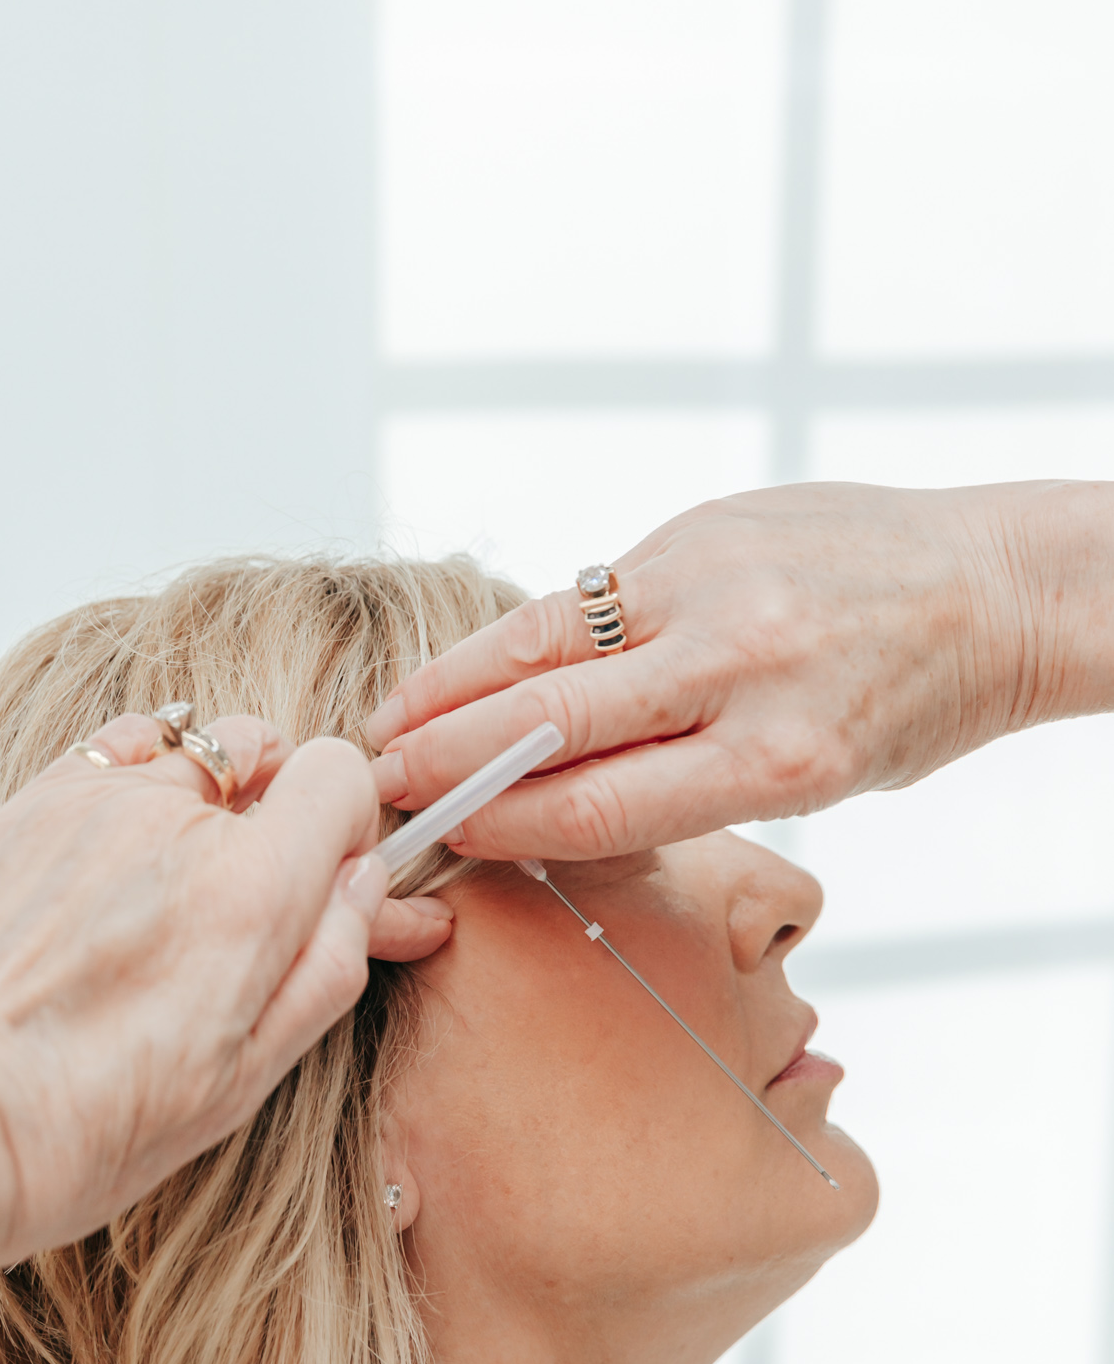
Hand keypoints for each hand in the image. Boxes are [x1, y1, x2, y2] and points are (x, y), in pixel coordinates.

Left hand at [0, 715, 449, 1274]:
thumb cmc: (78, 1128)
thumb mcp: (241, 1082)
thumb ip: (327, 967)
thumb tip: (365, 885)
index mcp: (249, 895)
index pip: (341, 774)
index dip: (346, 824)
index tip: (328, 876)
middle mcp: (176, 821)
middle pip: (269, 757)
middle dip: (277, 815)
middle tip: (250, 895)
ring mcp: (92, 799)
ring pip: (191, 748)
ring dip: (205, 794)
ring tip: (174, 878)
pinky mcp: (26, 802)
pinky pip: (115, 746)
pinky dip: (138, 775)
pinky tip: (120, 843)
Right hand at [365, 480, 1113, 857]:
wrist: (987, 587)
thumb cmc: (908, 703)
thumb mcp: (815, 779)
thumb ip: (685, 782)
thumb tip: (548, 794)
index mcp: (780, 759)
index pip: (598, 807)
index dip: (503, 826)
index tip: (443, 836)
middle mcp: (741, 668)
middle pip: (552, 723)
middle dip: (447, 757)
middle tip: (376, 780)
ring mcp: (715, 584)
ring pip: (548, 641)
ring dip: (454, 684)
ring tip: (392, 717)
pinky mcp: (702, 527)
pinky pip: (590, 594)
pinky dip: (526, 635)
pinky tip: (478, 663)